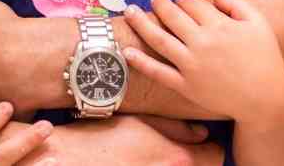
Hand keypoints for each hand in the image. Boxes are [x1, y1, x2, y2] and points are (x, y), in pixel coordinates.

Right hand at [29, 116, 220, 164]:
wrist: (67, 159)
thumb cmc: (100, 136)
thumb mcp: (139, 121)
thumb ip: (175, 127)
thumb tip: (201, 133)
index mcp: (177, 156)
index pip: (217, 154)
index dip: (211, 146)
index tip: (203, 142)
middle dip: (198, 160)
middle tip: (185, 150)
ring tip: (160, 156)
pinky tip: (147, 162)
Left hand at [123, 0, 283, 130]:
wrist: (267, 99)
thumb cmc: (265, 58)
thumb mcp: (258, 24)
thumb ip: (237, 3)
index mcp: (219, 26)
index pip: (191, 3)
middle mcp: (202, 43)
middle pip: (171, 16)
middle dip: (160, 3)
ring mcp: (191, 65)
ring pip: (159, 39)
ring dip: (141, 23)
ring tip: (129, 11)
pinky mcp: (186, 86)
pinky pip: (159, 72)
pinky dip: (141, 63)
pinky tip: (127, 52)